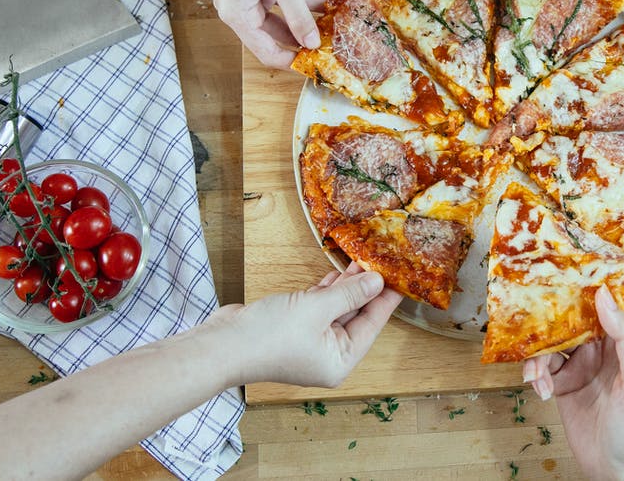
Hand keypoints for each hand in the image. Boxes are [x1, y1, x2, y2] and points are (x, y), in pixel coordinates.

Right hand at [207, 0, 342, 68]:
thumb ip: (298, 14)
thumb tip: (311, 43)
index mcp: (238, 15)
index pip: (267, 52)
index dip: (293, 60)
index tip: (318, 63)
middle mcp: (245, 6)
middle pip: (281, 31)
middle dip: (310, 32)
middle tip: (338, 39)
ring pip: (291, 7)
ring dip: (317, 8)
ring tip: (344, 13)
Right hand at [211, 263, 401, 386]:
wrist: (222, 345)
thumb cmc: (270, 336)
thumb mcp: (318, 309)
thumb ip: (349, 294)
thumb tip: (376, 282)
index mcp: (340, 361)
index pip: (371, 325)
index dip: (385, 300)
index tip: (401, 279)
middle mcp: (327, 355)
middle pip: (355, 317)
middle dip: (365, 289)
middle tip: (381, 263)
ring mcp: (309, 343)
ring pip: (336, 310)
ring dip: (346, 287)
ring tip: (362, 261)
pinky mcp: (292, 329)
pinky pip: (318, 308)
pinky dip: (326, 292)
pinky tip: (337, 274)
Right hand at [523, 287, 623, 479]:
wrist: (619, 470)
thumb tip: (604, 296)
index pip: (605, 304)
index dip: (584, 290)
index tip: (561, 278)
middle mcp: (601, 350)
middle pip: (570, 320)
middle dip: (549, 323)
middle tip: (533, 328)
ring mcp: (581, 367)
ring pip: (551, 343)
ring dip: (538, 356)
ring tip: (537, 377)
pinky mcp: (563, 385)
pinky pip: (542, 368)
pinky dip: (536, 376)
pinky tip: (542, 391)